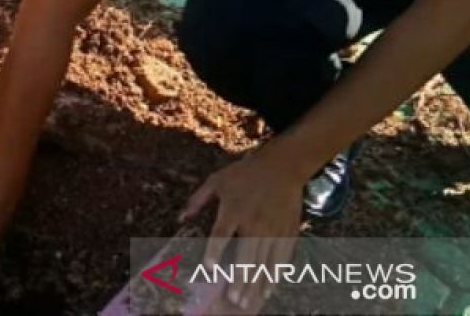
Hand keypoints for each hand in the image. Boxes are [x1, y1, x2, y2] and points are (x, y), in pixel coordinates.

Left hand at [180, 150, 304, 312]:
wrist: (282, 166)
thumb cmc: (245, 174)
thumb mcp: (217, 180)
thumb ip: (198, 199)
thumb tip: (180, 218)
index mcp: (233, 209)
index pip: (221, 234)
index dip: (214, 252)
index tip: (209, 268)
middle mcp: (254, 222)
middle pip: (246, 255)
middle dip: (239, 279)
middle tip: (233, 299)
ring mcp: (273, 229)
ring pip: (264, 263)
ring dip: (255, 284)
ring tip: (247, 302)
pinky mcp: (288, 232)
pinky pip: (282, 259)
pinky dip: (275, 276)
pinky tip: (268, 289)